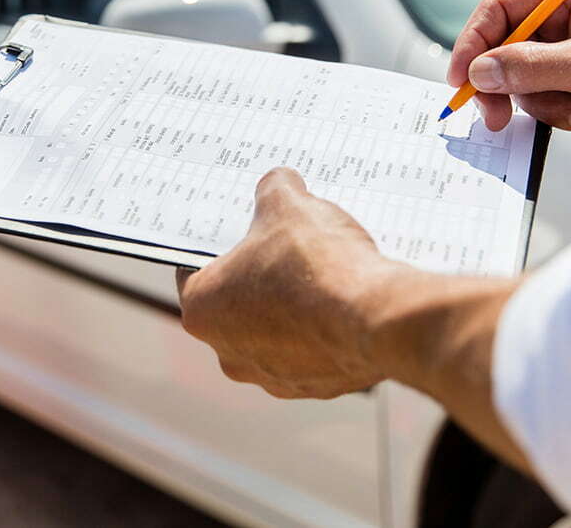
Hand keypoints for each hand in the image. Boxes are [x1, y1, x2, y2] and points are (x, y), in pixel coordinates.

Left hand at [177, 170, 530, 469]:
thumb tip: (279, 183)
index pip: (194, 269)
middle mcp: (228, 352)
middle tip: (285, 247)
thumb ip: (274, 189)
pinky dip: (324, 330)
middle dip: (259, 276)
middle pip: (236, 303)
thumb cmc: (316, 263)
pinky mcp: (315, 387)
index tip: (241, 229)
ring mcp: (272, 377)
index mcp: (202, 309)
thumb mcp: (288, 204)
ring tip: (322, 274)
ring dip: (293, 307)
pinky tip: (344, 303)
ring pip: (276, 332)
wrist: (375, 317)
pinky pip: (313, 351)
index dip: (220, 244)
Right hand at [448, 0, 570, 137]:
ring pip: (520, 80)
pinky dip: (561, 114)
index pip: (501, 8)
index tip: (462, 78)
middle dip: (504, 84)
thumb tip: (480, 72)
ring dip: (544, 104)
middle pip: (503, 48)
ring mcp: (567, 52)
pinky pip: (541, 100)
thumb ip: (533, 66)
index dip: (474, 41)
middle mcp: (564, 19)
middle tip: (494, 116)